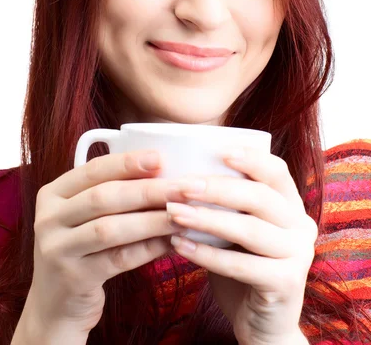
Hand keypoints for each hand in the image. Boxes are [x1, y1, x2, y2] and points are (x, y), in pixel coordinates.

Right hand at [30, 150, 186, 335]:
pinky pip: (118, 258)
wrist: (55, 307)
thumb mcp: (82, 217)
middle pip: (103, 197)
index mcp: (52, 194)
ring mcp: (57, 250)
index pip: (93, 170)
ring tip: (182, 215)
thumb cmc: (81, 250)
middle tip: (183, 188)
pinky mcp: (73, 279)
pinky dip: (148, 248)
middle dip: (148, 190)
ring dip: (152, 220)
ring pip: (110, 229)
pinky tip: (170, 242)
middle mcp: (48, 219)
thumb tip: (163, 172)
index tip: (159, 157)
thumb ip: (110, 194)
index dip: (127, 162)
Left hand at [165, 146, 316, 344]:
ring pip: (249, 230)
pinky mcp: (287, 284)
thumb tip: (183, 174)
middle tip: (181, 186)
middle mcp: (301, 226)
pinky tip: (179, 246)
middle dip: (216, 189)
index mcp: (291, 204)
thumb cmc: (242, 265)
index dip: (250, 158)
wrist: (261, 324)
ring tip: (173, 213)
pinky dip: (207, 255)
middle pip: (259, 197)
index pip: (277, 171)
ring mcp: (299, 255)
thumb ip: (227, 204)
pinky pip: (242, 266)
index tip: (218, 151)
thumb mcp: (237, 229)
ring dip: (206, 219)